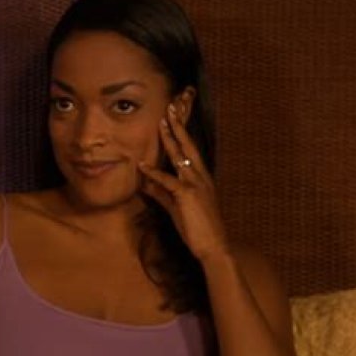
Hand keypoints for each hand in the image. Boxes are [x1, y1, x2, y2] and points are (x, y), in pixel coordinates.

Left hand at [138, 104, 229, 263]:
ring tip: (162, 122)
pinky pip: (168, 181)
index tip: (172, 117)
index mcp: (200, 179)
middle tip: (170, 107)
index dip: (181, 133)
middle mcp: (200, 178)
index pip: (189, 151)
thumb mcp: (176, 207)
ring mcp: (196, 185)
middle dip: (178, 126)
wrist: (213, 247)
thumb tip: (146, 182)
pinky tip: (142, 165)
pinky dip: (154, 173)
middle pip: (188, 146)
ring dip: (171, 138)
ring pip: (181, 157)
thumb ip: (161, 193)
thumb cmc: (197, 229)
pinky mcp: (188, 196)